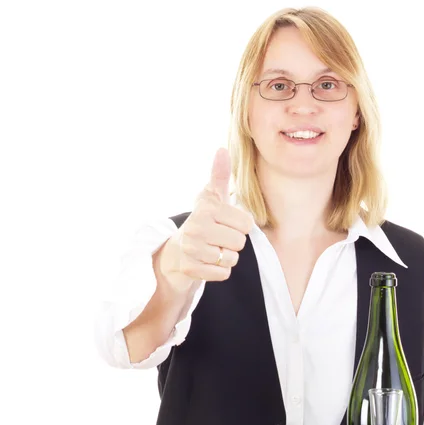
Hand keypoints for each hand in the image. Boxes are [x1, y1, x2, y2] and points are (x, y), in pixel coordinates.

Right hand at [157, 148, 253, 292]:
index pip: (247, 223)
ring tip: (212, 249)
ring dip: (226, 257)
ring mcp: (192, 250)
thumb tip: (222, 150)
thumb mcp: (211, 196)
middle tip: (219, 237)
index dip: (241, 225)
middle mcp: (196, 228)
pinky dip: (219, 270)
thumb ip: (219, 175)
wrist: (177, 250)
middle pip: (240, 242)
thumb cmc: (202, 220)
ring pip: (232, 259)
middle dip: (233, 242)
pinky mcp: (190, 269)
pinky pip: (223, 274)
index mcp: (206, 209)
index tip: (226, 223)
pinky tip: (208, 262)